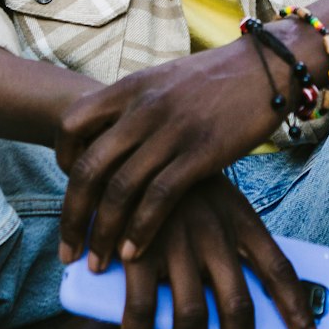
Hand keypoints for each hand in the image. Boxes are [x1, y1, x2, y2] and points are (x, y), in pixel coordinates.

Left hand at [58, 35, 302, 270]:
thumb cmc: (216, 77)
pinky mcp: (201, 153)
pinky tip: (133, 252)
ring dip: (103, 232)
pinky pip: (159, 198)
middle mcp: (143, 109)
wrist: (267, 64)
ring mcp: (171, 132)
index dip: (61, 159)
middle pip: (87, 168)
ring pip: (119, 189)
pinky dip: (140, 230)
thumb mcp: (164, 81)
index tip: (68, 185)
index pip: (71, 124)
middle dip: (72, 216)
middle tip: (67, 249)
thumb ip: (135, 107)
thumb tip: (113, 139)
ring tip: (98, 263)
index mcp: (129, 88)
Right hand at [117, 177, 318, 328]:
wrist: (127, 143)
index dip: (299, 312)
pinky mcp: (137, 250)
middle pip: (239, 310)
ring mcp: (177, 243)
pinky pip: (142, 310)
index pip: (281, 269)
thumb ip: (230, 245)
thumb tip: (240, 307)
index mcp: (242, 220)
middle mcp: (215, 234)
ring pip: (191, 320)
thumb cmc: (178, 186)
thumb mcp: (218, 202)